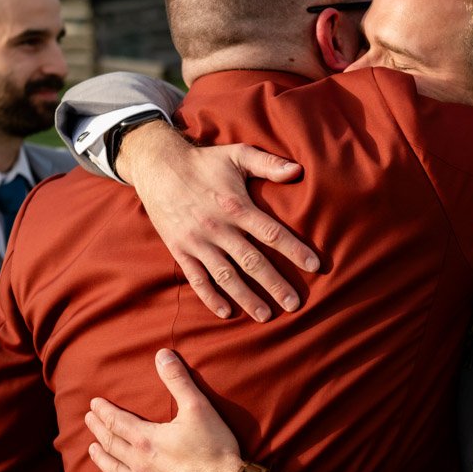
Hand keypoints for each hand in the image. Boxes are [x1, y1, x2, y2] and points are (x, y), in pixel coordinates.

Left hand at [85, 349, 241, 471]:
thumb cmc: (214, 449)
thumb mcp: (198, 408)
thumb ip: (178, 380)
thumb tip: (162, 354)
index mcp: (147, 439)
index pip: (116, 422)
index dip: (103, 412)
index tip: (93, 404)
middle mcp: (140, 464)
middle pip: (112, 445)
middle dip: (98, 431)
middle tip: (88, 421)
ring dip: (102, 459)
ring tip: (92, 450)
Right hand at [117, 123, 319, 320]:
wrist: (157, 165)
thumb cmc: (204, 161)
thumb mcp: (238, 154)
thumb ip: (268, 164)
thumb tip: (298, 170)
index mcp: (236, 206)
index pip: (272, 233)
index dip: (295, 250)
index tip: (315, 266)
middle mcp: (218, 228)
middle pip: (252, 262)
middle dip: (275, 285)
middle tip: (294, 305)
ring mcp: (197, 242)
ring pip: (226, 276)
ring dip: (246, 298)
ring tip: (266, 316)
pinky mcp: (180, 250)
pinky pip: (196, 278)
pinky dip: (210, 297)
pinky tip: (227, 312)